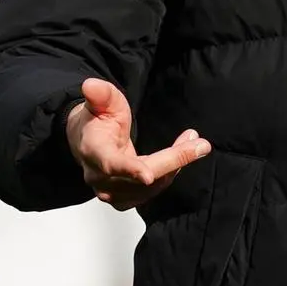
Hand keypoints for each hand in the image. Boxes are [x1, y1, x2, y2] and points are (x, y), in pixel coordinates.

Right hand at [66, 78, 210, 209]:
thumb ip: (101, 94)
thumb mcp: (102, 102)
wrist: (86, 143)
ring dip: (176, 164)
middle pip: (143, 177)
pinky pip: (153, 191)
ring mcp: (111, 193)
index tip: (148, 175)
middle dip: (174, 160)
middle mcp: (99, 178)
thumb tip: (91, 85)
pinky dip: (170, 174)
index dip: (130, 170)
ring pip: (153, 186)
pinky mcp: (124, 200)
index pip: (111, 164)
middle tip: (199, 144)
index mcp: (93, 152)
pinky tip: (179, 157)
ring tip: (191, 141)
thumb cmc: (97, 121)